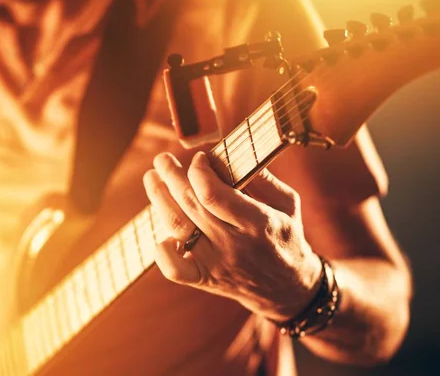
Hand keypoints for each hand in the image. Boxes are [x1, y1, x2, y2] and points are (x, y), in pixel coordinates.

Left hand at [143, 151, 321, 320]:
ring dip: (159, 200)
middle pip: (191, 205)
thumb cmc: (285, 237)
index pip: (213, 195)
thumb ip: (263, 179)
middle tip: (162, 160)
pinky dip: (162, 252)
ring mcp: (216, 264)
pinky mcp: (205, 279)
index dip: (198, 171)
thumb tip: (232, 153)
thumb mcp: (287, 204)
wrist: (287, 288)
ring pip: (178, 229)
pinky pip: (174, 270)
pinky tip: (160, 233)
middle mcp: (234, 244)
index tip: (199, 158)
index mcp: (257, 222)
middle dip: (172, 176)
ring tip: (152, 178)